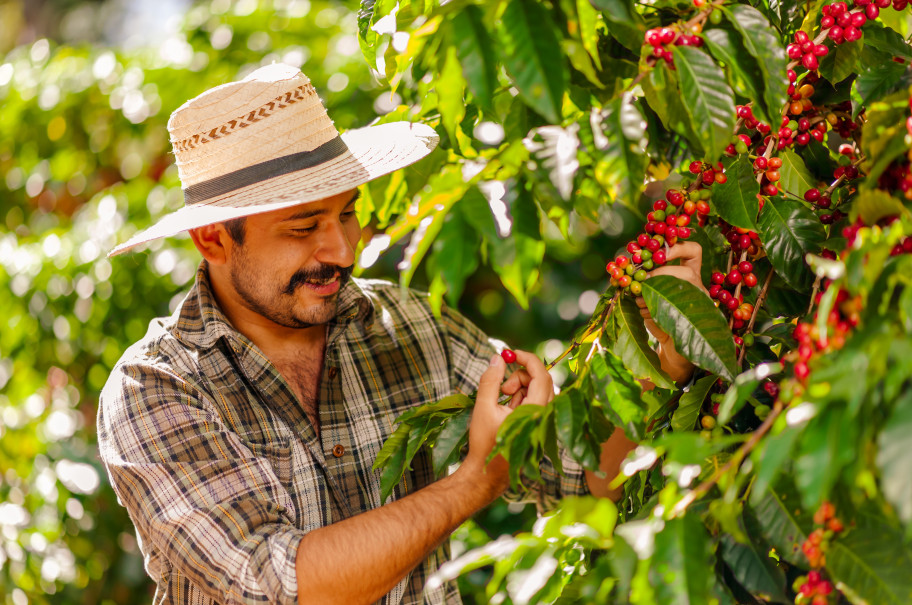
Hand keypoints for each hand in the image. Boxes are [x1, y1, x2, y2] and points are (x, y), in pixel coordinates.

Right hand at [462, 350, 550, 494]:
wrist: (488, 473)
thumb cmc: (485, 443)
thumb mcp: (483, 407)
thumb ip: (490, 380)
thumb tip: (497, 358)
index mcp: (534, 412)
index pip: (541, 375)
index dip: (527, 359)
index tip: (510, 354)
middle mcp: (544, 416)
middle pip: (542, 381)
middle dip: (521, 375)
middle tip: (502, 386)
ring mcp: (543, 422)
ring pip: (538, 390)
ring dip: (520, 387)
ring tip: (501, 399)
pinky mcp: (538, 425)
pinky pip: (535, 401)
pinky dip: (521, 397)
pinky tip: (505, 408)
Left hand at [634, 241, 707, 383]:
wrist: (669, 345)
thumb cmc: (657, 312)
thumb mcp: (648, 290)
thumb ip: (641, 276)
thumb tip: (622, 265)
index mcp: (690, 273)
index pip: (693, 251)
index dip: (678, 246)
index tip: (657, 250)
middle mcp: (698, 286)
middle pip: (688, 271)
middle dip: (661, 273)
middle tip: (642, 278)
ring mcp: (698, 305)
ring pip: (679, 291)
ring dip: (652, 293)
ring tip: (639, 298)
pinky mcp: (689, 321)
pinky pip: (669, 310)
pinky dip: (649, 310)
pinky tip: (643, 312)